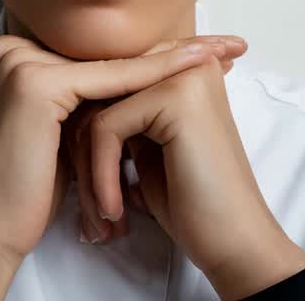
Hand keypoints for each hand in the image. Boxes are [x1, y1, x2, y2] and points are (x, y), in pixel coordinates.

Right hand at [0, 33, 247, 279]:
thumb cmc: (25, 189)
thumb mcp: (60, 129)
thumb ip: (85, 98)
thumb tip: (133, 79)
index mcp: (12, 54)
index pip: (97, 51)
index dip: (151, 50)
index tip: (203, 47)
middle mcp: (11, 49)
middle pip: (109, 52)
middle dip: (171, 47)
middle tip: (224, 44)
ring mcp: (20, 62)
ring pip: (115, 62)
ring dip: (175, 55)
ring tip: (223, 51)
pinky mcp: (36, 84)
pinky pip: (112, 80)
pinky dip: (159, 74)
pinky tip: (196, 64)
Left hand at [73, 40, 304, 299]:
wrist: (235, 243)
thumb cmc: (192, 203)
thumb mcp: (147, 147)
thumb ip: (121, 115)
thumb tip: (69, 101)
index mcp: (183, 68)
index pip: (106, 86)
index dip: (85, 138)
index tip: (88, 190)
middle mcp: (186, 62)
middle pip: (96, 95)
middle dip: (81, 155)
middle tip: (90, 211)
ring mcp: (184, 75)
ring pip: (94, 111)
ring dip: (87, 171)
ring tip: (100, 217)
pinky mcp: (177, 97)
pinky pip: (105, 128)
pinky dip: (101, 176)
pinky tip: (115, 211)